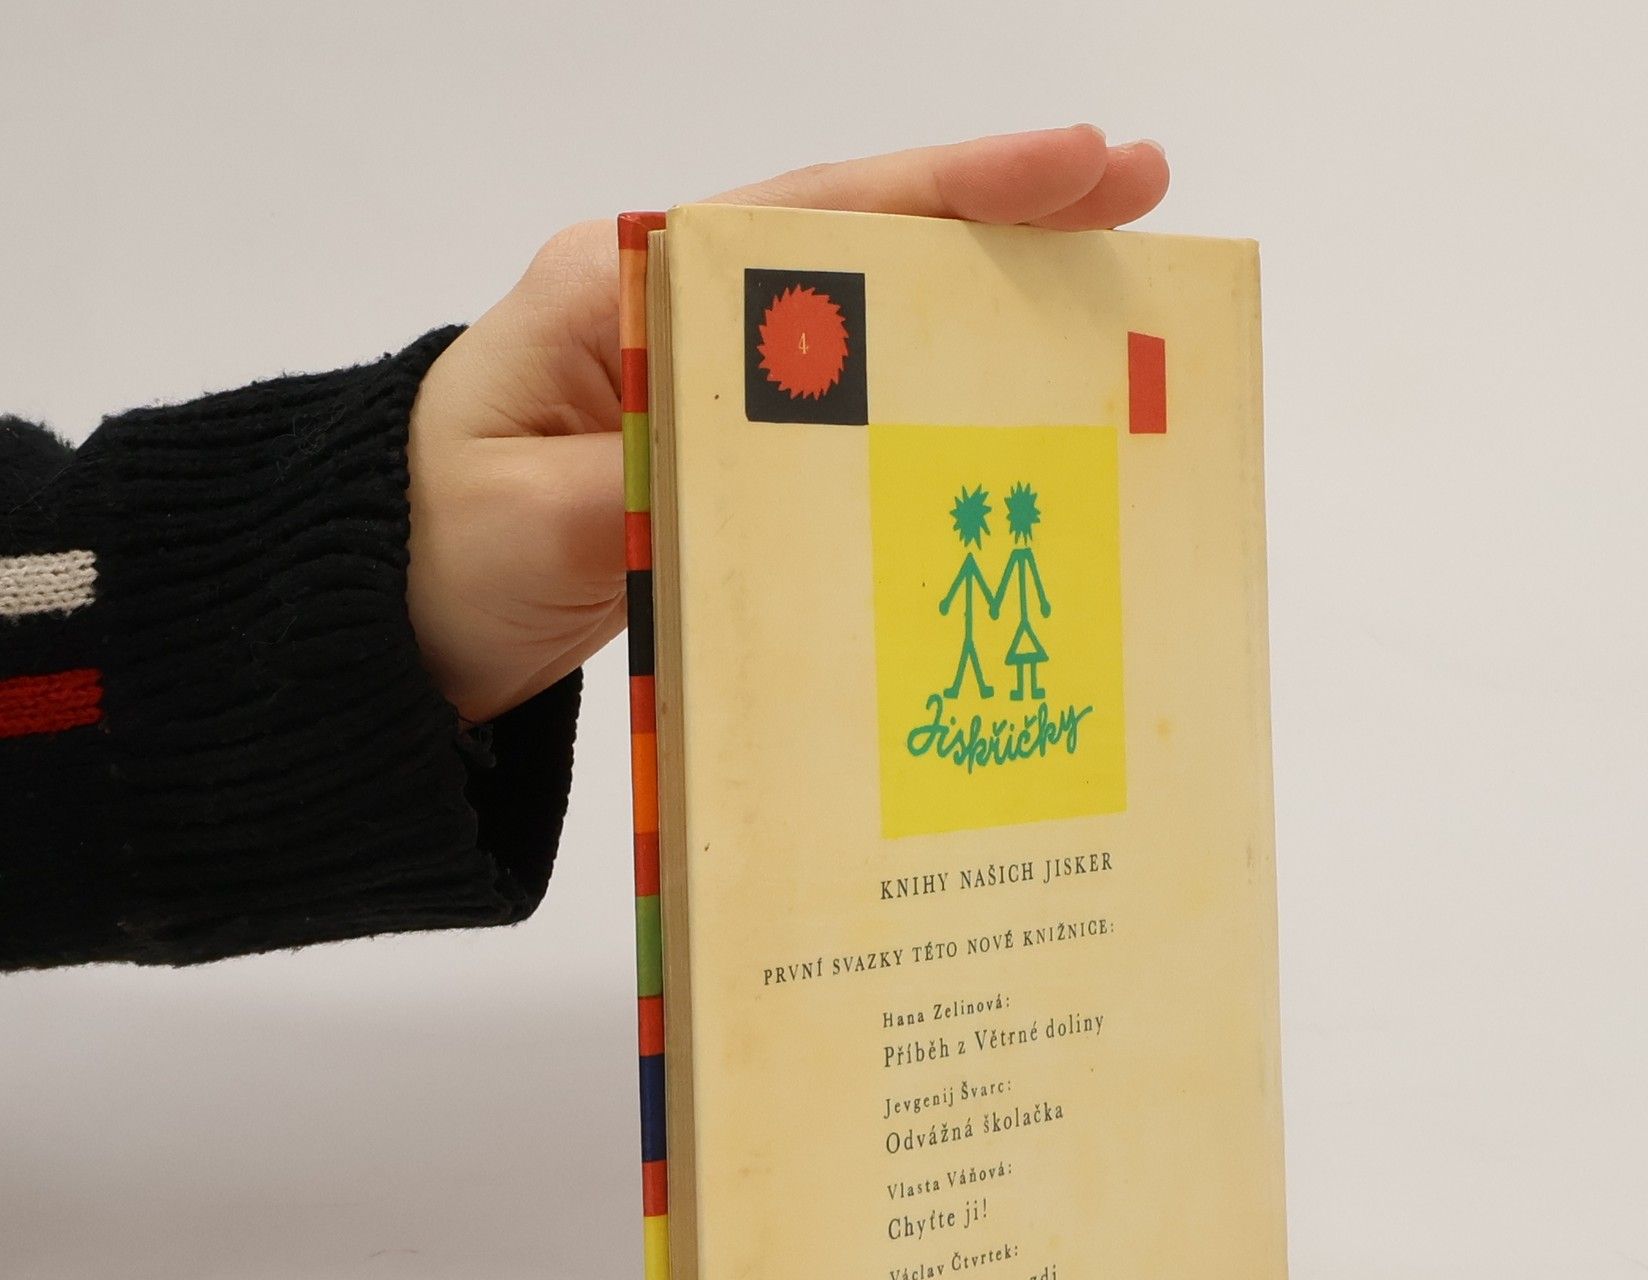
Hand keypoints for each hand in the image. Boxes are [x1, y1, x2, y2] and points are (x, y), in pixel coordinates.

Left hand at [405, 127, 1170, 722]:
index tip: (1069, 162)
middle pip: (859, 244)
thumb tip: (752, 465)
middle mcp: (671, 310)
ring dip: (979, 305)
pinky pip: (841, 407)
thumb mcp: (529, 524)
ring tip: (1103, 294)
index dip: (946, 189)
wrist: (381, 618)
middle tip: (1135, 197)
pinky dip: (923, 399)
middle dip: (998, 219)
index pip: (807, 214)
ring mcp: (699, 377)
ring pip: (864, 321)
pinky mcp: (714, 447)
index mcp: (620, 286)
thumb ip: (642, 486)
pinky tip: (998, 413)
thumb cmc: (431, 554)